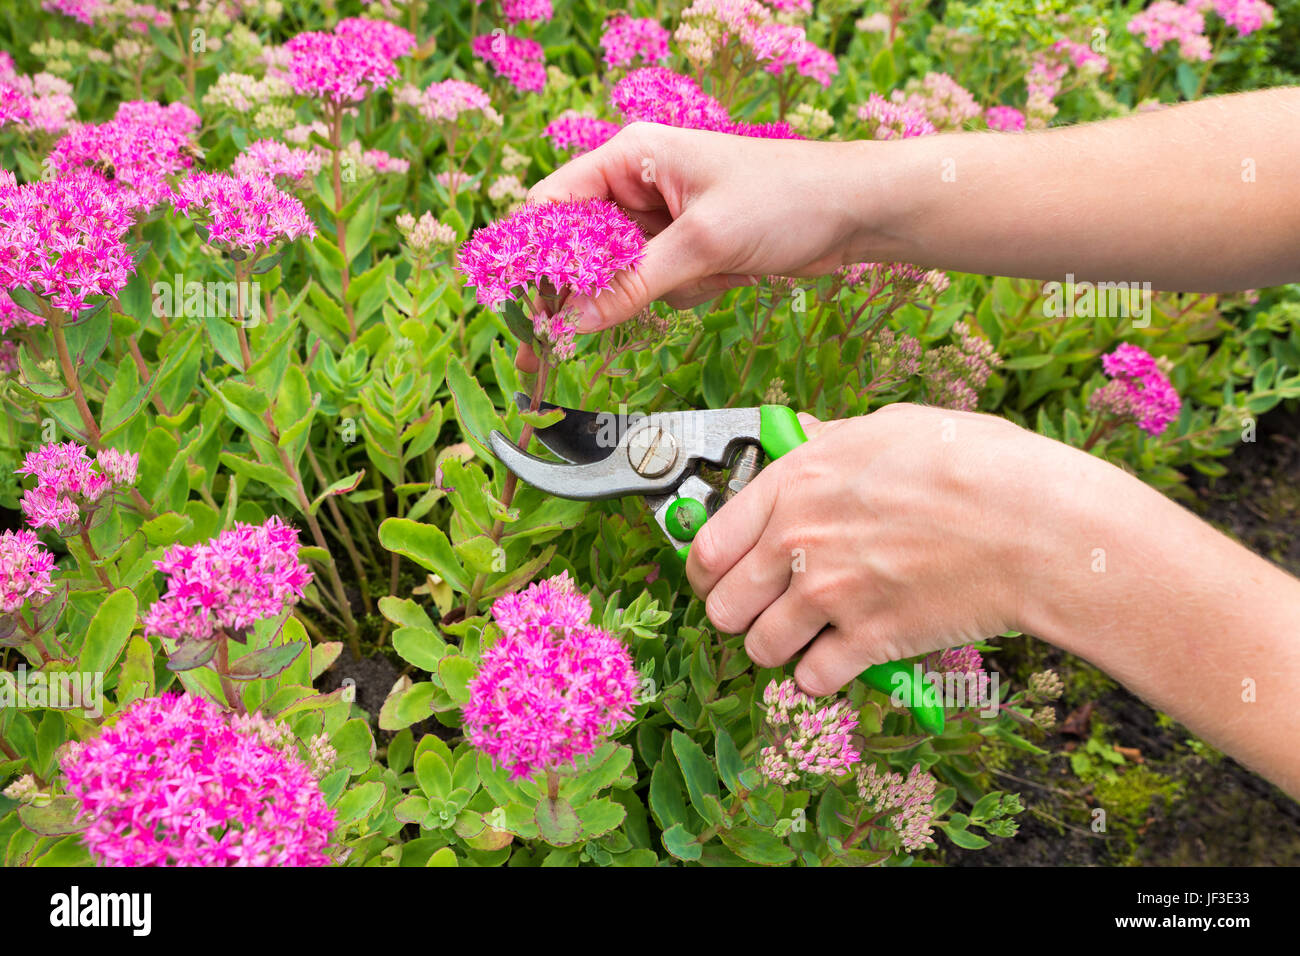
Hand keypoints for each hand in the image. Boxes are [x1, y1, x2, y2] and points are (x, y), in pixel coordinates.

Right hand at [526, 123, 872, 334]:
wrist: (855, 213)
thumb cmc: (785, 199)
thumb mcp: (702, 242)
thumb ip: (633, 283)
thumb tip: (574, 321)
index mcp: (631, 156)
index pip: (555, 204)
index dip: (535, 254)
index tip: (525, 306)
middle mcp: (639, 183)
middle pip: (582, 247)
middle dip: (587, 291)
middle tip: (550, 348)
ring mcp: (664, 219)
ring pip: (622, 274)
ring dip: (657, 290)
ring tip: (708, 273)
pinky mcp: (688, 248)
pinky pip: (660, 285)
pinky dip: (686, 292)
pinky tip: (727, 276)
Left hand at [684, 404, 1067, 696]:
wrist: (1035, 526)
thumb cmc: (975, 465)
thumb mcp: (890, 428)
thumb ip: (832, 439)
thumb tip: (805, 435)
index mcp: (794, 484)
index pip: (707, 545)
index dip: (706, 570)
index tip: (718, 578)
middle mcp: (796, 543)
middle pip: (721, 607)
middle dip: (739, 613)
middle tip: (765, 611)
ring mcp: (828, 596)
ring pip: (759, 649)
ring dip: (779, 648)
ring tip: (809, 634)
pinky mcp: (866, 642)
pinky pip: (810, 680)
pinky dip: (822, 676)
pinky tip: (845, 655)